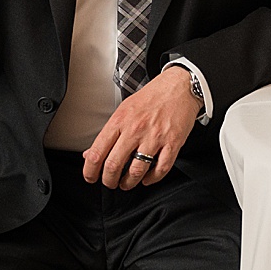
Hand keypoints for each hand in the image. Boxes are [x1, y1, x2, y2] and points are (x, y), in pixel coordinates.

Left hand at [83, 67, 201, 189]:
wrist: (180, 86)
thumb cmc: (152, 96)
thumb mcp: (124, 109)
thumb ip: (109, 132)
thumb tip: (90, 153)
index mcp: (120, 120)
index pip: (97, 152)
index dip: (90, 171)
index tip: (91, 177)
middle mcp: (135, 129)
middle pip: (114, 165)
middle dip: (108, 181)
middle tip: (110, 183)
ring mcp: (155, 137)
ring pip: (136, 171)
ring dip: (129, 183)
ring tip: (127, 183)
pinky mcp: (173, 142)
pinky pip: (161, 168)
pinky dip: (152, 178)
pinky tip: (147, 178)